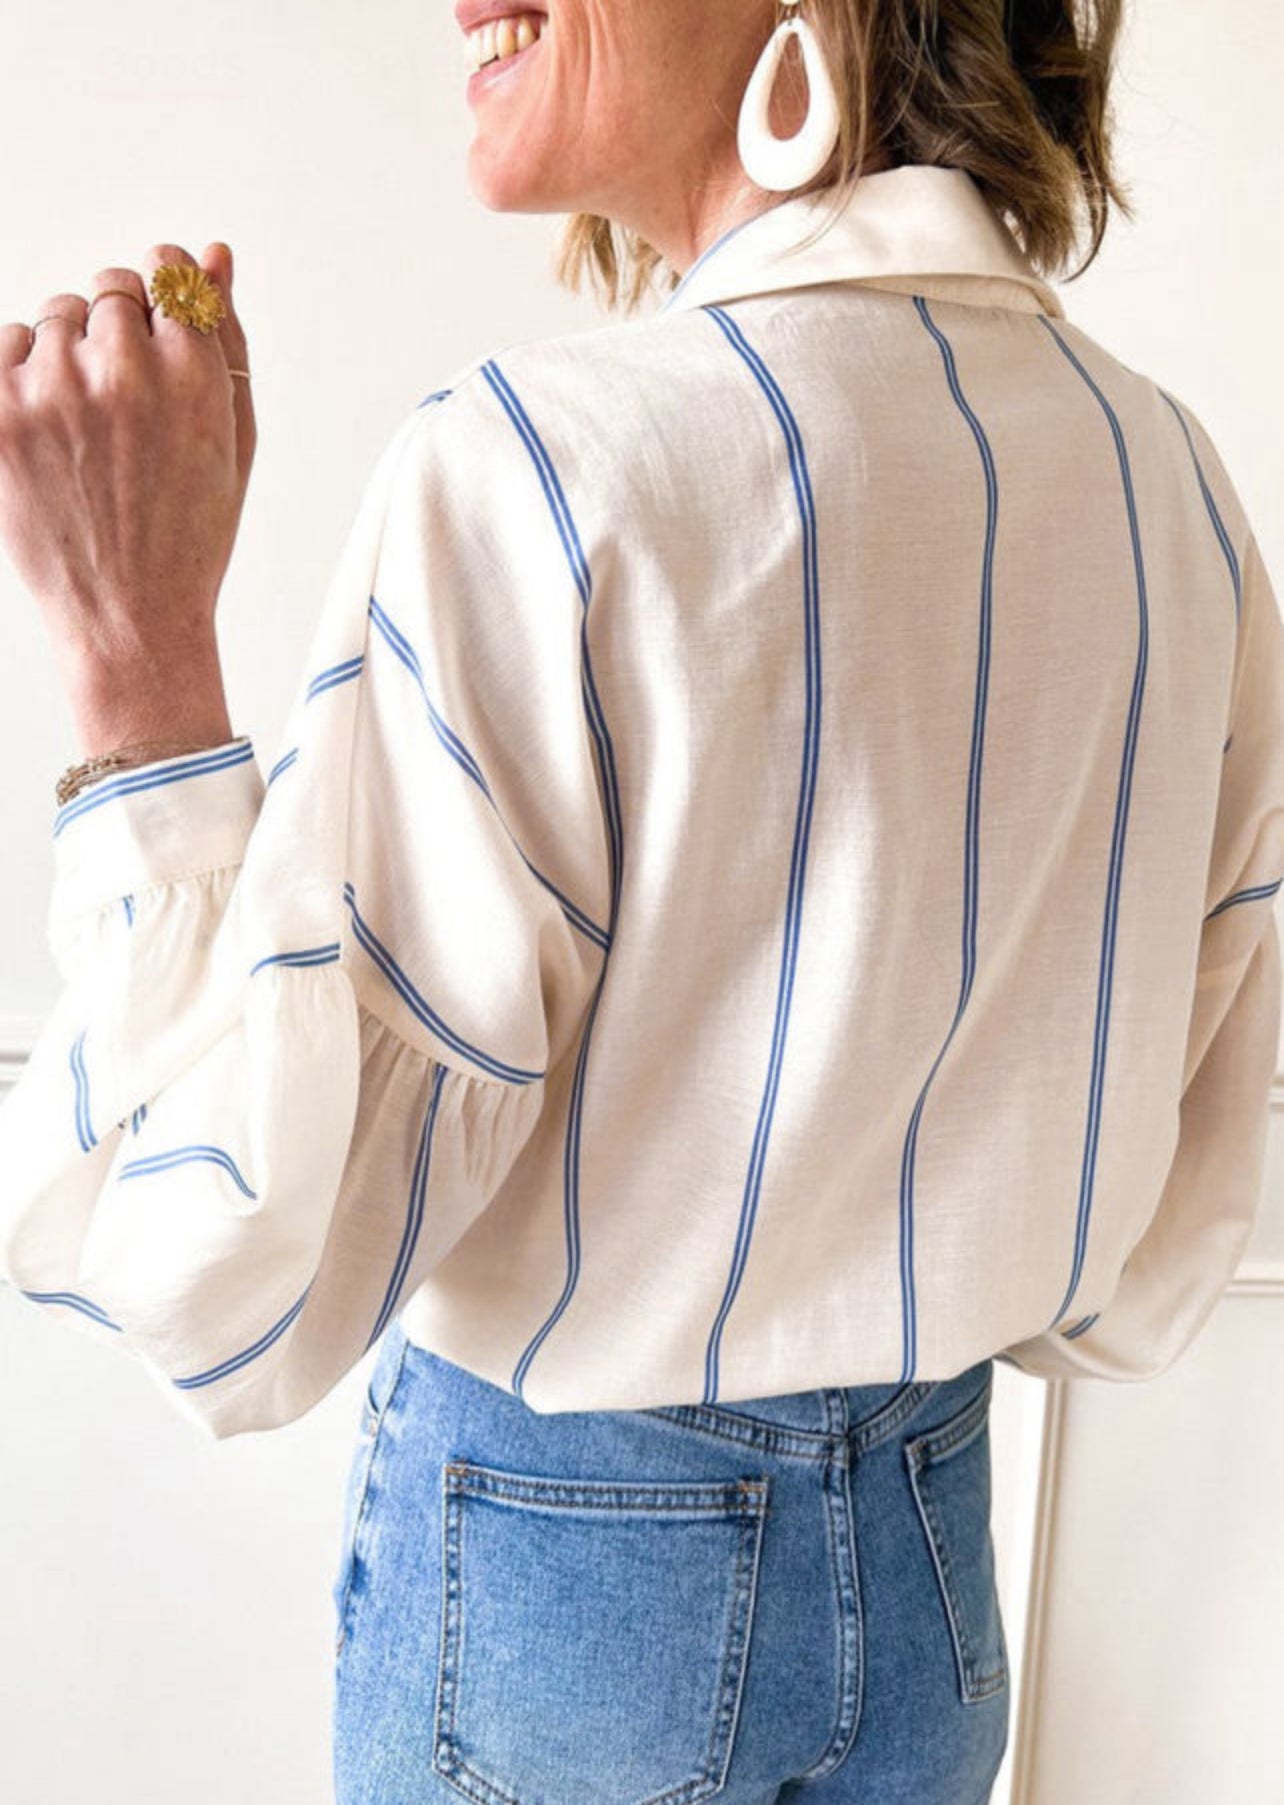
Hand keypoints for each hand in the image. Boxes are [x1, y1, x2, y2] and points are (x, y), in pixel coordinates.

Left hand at [0, 241, 255, 679]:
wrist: (130, 618)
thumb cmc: (190, 535)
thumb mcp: (234, 440)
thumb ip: (226, 339)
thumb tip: (214, 254)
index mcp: (193, 374)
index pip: (165, 271)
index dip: (162, 299)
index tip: (157, 333)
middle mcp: (122, 372)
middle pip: (107, 291)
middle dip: (115, 332)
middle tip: (124, 409)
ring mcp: (52, 392)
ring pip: (51, 319)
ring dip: (64, 357)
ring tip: (86, 433)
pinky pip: (2, 345)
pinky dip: (19, 376)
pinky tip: (47, 432)